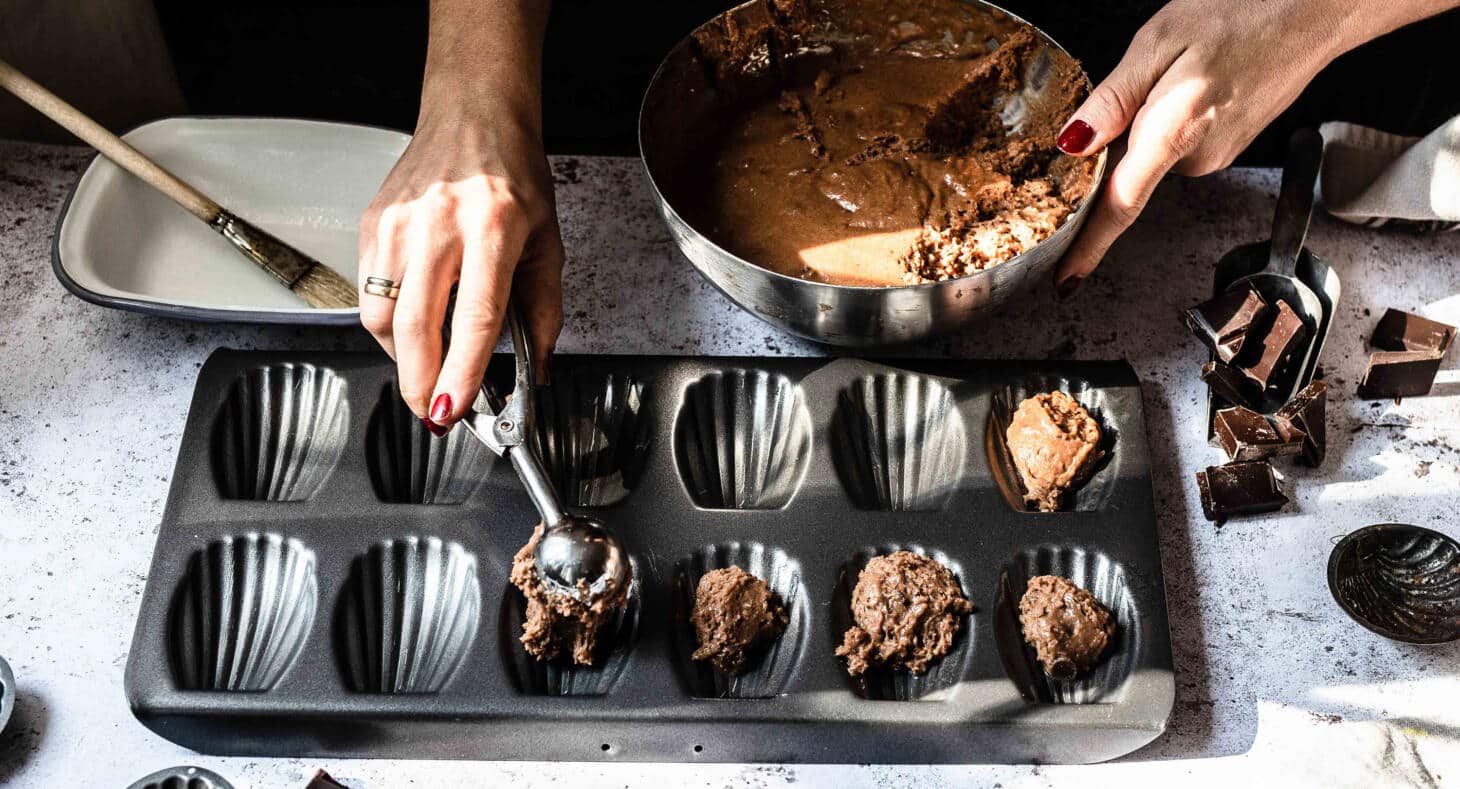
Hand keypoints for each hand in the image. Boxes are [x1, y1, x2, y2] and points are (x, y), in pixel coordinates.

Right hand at [358, 0, 560, 433]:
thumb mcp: (547, 242)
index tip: (452, 410)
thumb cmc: (513, 174)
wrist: (473, 114)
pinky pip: (370, 292)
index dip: (460, 373)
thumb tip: (538, 369)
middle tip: (433, 411)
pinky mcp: (373, 224)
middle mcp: (439, 226)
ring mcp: (398, 224)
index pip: (472, 318)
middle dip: (419, 383)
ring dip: (402, 356)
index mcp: (492, 229)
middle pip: (414, 327)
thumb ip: (543, 311)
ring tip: (428, 366)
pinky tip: (415, 324)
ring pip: (382, 317)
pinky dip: (389, 322)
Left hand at [1052, 0, 1458, 296]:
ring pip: (1155, 151)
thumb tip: (1072, 145)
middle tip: (1139, 84)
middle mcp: (1198, 157)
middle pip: (1130, 170)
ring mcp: (1219, 155)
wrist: (1318, 8)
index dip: (1088, 247)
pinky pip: (1181, 141)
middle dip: (1116, 141)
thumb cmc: (1245, 12)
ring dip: (1148, 120)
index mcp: (1173, 132)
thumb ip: (1112, 99)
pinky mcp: (1231, 146)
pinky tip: (1195, 78)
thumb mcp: (1158, 41)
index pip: (1120, 206)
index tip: (1066, 280)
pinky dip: (1174, 116)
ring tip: (1176, 70)